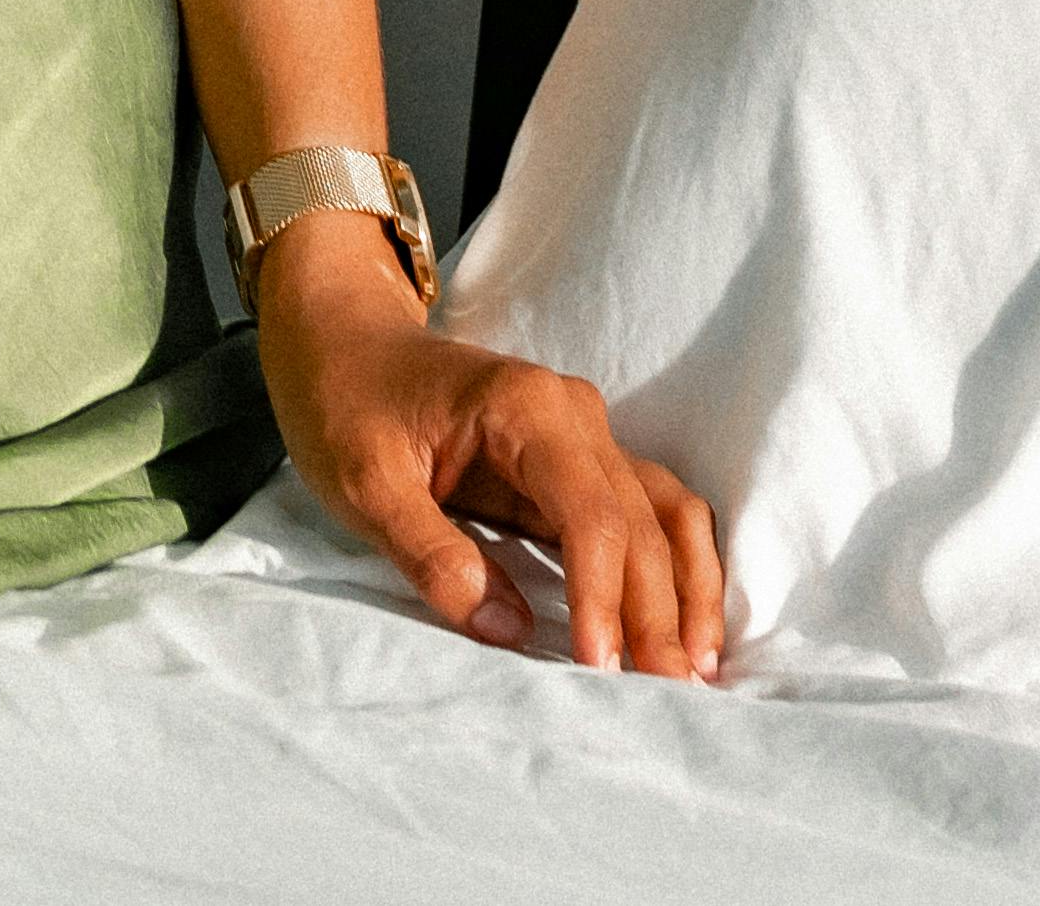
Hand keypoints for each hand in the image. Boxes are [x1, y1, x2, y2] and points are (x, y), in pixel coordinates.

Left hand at [249, 211, 722, 679]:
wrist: (344, 342)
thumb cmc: (348, 406)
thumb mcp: (366, 483)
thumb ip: (432, 554)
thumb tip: (507, 631)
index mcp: (524, 409)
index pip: (590, 514)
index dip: (602, 597)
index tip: (598, 669)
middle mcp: (573, 414)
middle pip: (638, 523)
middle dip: (656, 612)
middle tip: (667, 697)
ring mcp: (584, 435)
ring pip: (662, 514)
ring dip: (686, 590)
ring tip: (695, 670)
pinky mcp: (579, 463)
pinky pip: (648, 512)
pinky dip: (677, 566)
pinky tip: (686, 624)